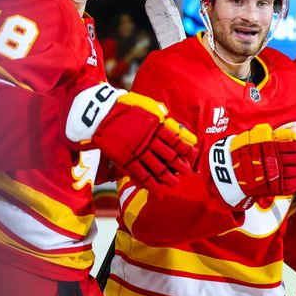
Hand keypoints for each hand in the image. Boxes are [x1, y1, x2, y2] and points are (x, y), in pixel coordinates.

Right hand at [65, 83, 197, 190]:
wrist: (101, 112)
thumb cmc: (125, 106)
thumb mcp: (147, 106)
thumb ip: (161, 115)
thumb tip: (174, 123)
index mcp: (156, 125)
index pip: (177, 140)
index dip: (187, 149)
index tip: (194, 154)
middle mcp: (149, 140)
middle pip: (170, 156)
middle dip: (180, 166)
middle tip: (188, 172)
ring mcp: (138, 151)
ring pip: (158, 168)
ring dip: (168, 177)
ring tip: (175, 183)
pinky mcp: (126, 160)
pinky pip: (141, 175)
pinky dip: (151, 184)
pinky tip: (159, 190)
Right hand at [208, 123, 295, 209]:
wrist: (230, 171)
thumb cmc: (243, 152)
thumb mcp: (256, 137)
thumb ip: (274, 134)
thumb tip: (293, 131)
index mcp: (272, 148)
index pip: (294, 147)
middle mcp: (274, 162)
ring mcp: (274, 176)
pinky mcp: (273, 188)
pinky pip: (291, 186)